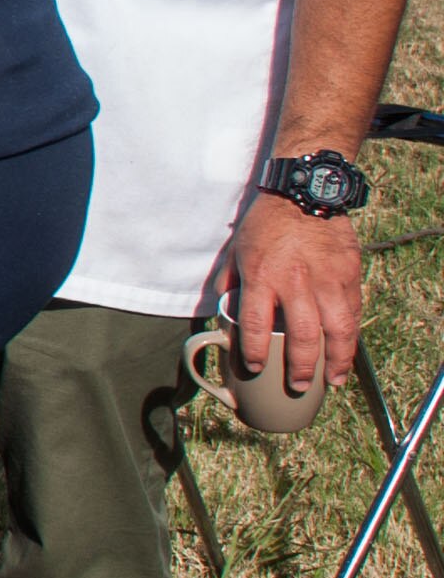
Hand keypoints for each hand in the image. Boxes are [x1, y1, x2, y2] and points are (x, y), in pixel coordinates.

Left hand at [224, 188, 366, 396]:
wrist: (304, 191)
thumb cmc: (266, 223)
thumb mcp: (237, 250)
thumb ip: (230, 282)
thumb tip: (223, 310)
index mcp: (262, 276)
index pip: (257, 325)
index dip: (254, 351)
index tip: (252, 367)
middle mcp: (296, 282)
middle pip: (300, 336)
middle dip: (299, 368)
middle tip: (296, 385)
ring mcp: (327, 279)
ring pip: (336, 331)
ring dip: (335, 361)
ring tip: (332, 380)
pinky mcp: (350, 274)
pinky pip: (353, 313)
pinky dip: (352, 337)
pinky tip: (347, 351)